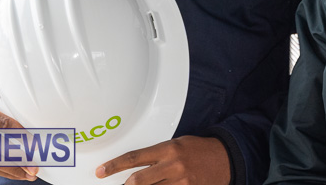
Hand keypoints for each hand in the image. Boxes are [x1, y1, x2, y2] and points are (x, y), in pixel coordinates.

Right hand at [0, 99, 38, 180]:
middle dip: (18, 159)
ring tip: (30, 174)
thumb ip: (8, 118)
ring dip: (13, 170)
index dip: (19, 134)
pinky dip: (5, 172)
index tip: (34, 144)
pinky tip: (18, 174)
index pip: (2, 123)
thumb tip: (31, 136)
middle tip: (34, 167)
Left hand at [96, 135, 230, 183]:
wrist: (225, 158)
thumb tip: (135, 168)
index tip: (100, 171)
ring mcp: (181, 182)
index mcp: (168, 148)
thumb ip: (157, 156)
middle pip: (138, 181)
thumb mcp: (177, 144)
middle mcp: (173, 165)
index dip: (114, 166)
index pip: (134, 157)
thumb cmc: (198, 150)